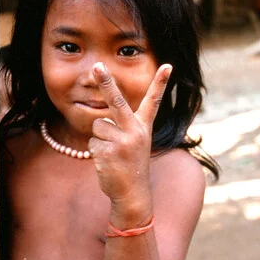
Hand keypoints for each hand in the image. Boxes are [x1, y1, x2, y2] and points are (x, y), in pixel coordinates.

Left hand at [88, 62, 171, 228]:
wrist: (132, 193)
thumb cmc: (131, 164)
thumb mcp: (135, 142)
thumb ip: (124, 126)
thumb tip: (101, 118)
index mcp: (144, 126)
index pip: (154, 101)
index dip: (161, 82)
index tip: (168, 65)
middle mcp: (135, 131)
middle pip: (116, 101)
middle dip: (106, 82)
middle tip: (97, 66)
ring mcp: (122, 141)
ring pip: (98, 126)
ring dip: (100, 139)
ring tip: (112, 153)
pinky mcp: (108, 151)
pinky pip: (92, 142)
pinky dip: (96, 151)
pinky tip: (108, 162)